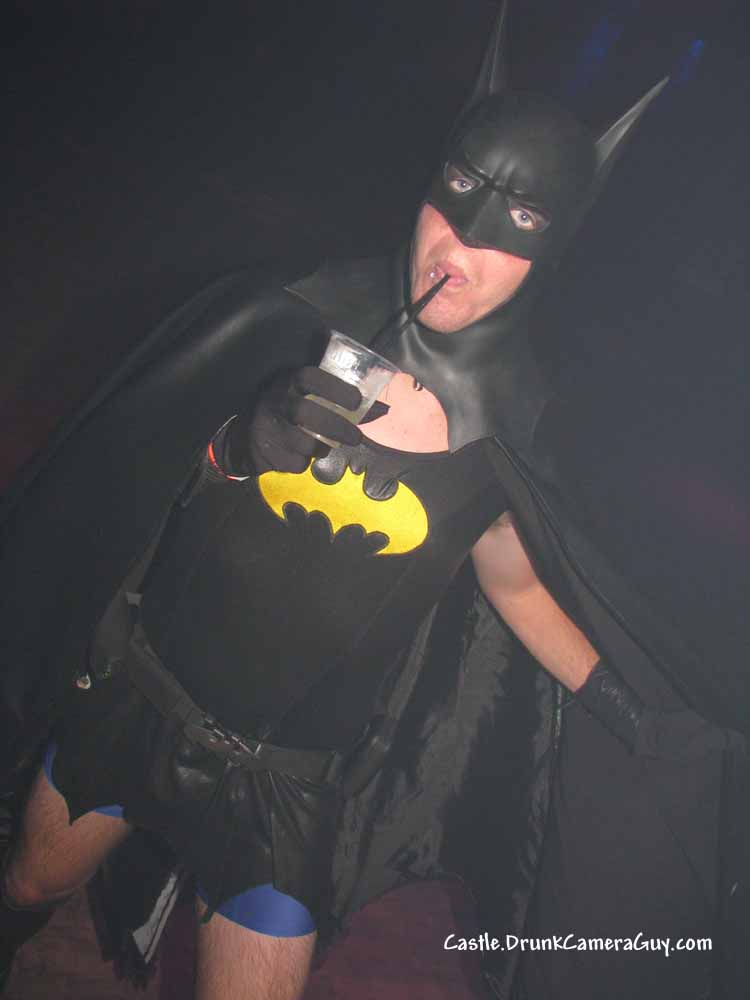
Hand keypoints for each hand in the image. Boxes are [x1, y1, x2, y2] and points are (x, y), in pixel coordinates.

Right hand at [223, 367, 363, 475]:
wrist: (248, 435)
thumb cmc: (290, 409)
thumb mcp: (308, 394)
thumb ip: (341, 398)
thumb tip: (384, 410)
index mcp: (289, 381)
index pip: (310, 378)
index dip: (335, 388)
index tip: (357, 401)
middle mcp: (276, 401)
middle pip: (305, 412)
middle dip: (336, 426)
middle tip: (357, 437)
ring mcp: (268, 428)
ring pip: (303, 443)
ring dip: (322, 448)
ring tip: (327, 445)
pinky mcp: (266, 452)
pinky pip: (296, 463)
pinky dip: (306, 462)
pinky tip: (303, 454)